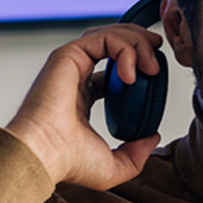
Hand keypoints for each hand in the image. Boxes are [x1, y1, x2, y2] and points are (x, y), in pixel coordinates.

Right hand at [6, 24, 164, 189]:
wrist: (44, 155)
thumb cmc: (68, 162)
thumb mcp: (114, 166)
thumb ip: (136, 154)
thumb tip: (152, 137)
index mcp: (83, 96)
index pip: (112, 68)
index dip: (136, 64)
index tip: (156, 75)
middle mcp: (75, 77)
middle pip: (111, 44)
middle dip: (140, 43)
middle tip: (158, 57)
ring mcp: (70, 65)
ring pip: (108, 36)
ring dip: (136, 42)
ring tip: (152, 65)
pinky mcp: (67, 57)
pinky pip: (103, 39)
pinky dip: (123, 48)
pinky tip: (132, 73)